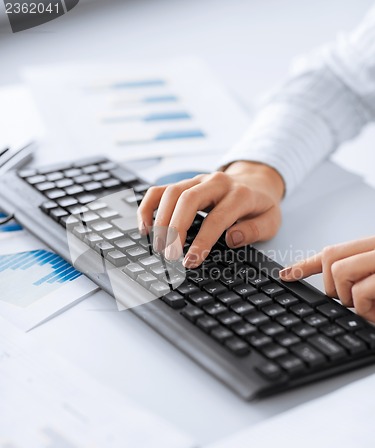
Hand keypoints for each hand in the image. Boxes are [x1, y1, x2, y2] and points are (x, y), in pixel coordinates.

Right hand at [137, 161, 284, 267]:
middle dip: (175, 228)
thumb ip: (255, 230)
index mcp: (239, 194)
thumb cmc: (260, 206)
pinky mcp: (185, 183)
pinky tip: (145, 227)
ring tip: (158, 245)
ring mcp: (198, 180)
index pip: (217, 218)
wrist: (256, 181)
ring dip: (160, 219)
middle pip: (188, 199)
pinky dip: (148, 207)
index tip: (191, 261)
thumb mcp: (272, 221)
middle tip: (169, 255)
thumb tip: (232, 238)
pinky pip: (160, 190)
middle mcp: (216, 183)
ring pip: (171, 192)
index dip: (202, 241)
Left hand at [280, 236, 374, 321]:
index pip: (333, 252)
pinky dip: (364, 310)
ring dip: (349, 299)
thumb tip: (329, 289)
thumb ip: (356, 277)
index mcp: (374, 248)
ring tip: (372, 306)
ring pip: (339, 272)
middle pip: (330, 257)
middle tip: (354, 302)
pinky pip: (359, 292)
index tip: (284, 275)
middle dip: (332, 287)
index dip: (305, 265)